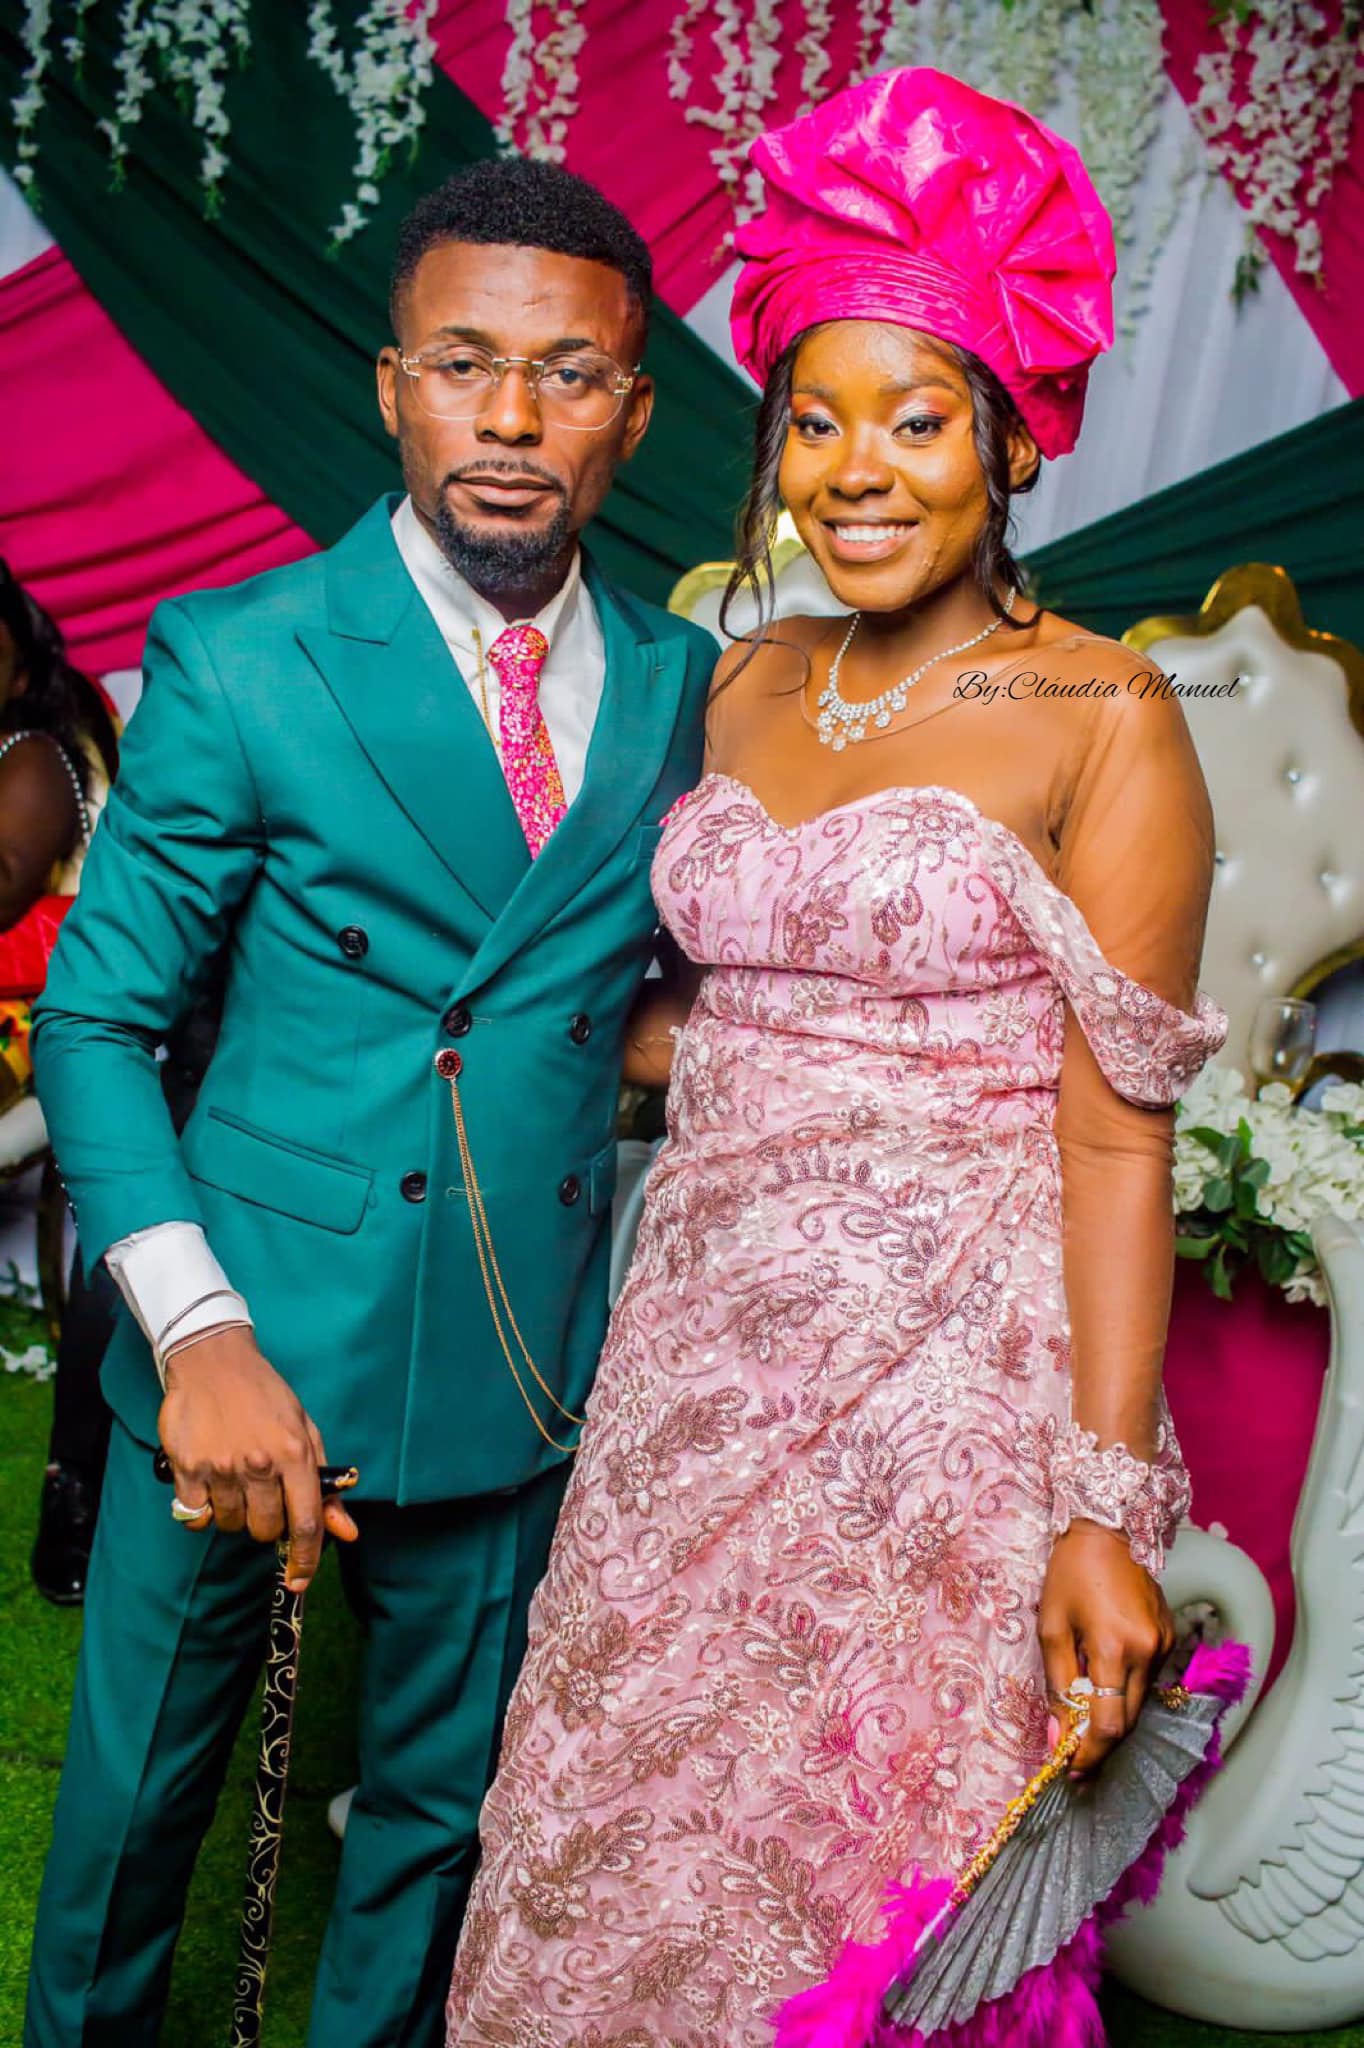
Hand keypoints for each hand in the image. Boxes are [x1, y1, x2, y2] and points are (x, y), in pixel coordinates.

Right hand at [158, 1326, 357, 1589]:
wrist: (213, 1362)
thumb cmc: (265, 1397)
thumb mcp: (305, 1432)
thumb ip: (324, 1485)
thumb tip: (346, 1532)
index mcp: (295, 1454)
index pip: (306, 1522)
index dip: (306, 1559)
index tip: (300, 1580)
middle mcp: (259, 1464)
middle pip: (265, 1530)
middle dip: (267, 1523)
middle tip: (261, 1496)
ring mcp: (221, 1468)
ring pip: (230, 1525)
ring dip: (234, 1513)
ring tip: (233, 1479)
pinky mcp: (188, 1468)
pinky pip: (195, 1516)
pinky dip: (202, 1511)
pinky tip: (208, 1486)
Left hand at [1038, 1520, 1174, 1773]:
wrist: (1109, 1530)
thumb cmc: (1070, 1573)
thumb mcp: (1051, 1625)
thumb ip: (1057, 1683)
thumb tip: (1057, 1735)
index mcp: (1114, 1648)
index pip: (1108, 1724)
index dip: (1089, 1753)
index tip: (1070, 1768)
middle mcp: (1147, 1652)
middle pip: (1128, 1719)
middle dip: (1100, 1740)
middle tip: (1073, 1748)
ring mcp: (1164, 1645)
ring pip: (1139, 1701)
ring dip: (1113, 1713)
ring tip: (1083, 1712)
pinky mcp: (1170, 1636)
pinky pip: (1148, 1677)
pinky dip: (1125, 1688)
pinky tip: (1104, 1677)